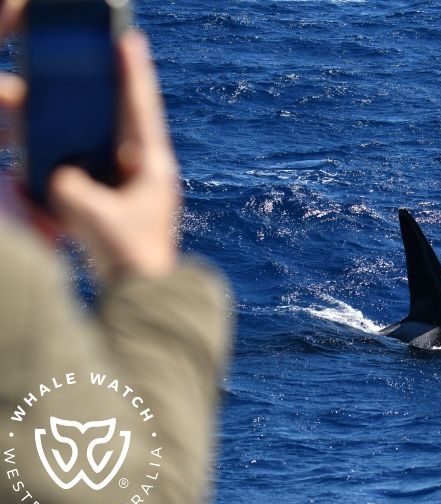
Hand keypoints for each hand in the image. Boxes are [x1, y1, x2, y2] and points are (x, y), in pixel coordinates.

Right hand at [49, 31, 180, 281]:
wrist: (146, 297)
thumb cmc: (131, 257)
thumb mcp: (93, 217)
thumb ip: (68, 188)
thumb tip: (60, 178)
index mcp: (152, 168)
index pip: (142, 111)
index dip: (134, 75)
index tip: (130, 42)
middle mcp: (146, 174)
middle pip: (121, 123)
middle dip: (102, 97)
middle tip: (89, 68)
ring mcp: (134, 190)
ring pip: (106, 148)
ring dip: (84, 133)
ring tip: (62, 112)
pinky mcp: (120, 207)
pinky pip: (95, 175)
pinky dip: (76, 165)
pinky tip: (58, 157)